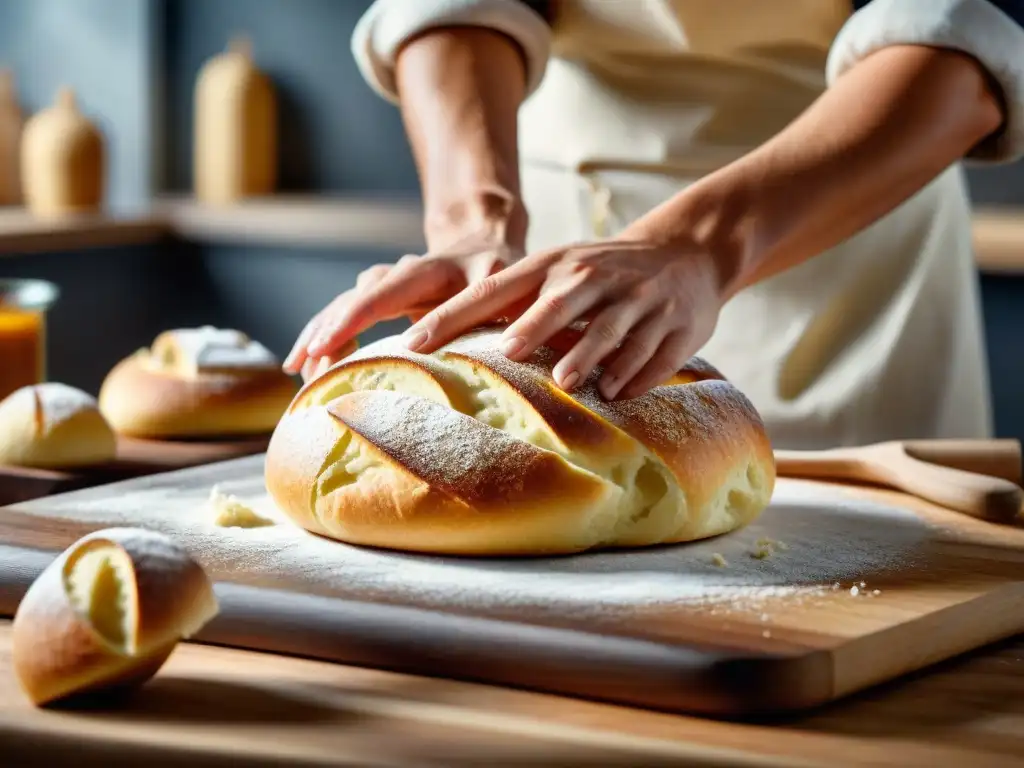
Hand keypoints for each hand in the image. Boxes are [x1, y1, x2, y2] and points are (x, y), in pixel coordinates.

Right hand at [283, 229, 520, 376]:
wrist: (486, 244)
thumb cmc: (499, 271)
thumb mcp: (501, 285)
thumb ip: (486, 308)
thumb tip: (470, 345)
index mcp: (427, 271)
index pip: (383, 293)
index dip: (352, 321)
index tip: (324, 346)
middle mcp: (398, 274)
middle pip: (354, 302)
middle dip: (329, 334)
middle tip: (309, 370)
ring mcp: (385, 285)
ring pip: (343, 307)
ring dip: (319, 338)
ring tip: (299, 374)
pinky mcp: (379, 300)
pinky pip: (343, 317)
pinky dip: (322, 339)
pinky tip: (300, 367)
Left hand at [401, 236, 725, 399]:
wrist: (687, 251)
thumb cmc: (600, 274)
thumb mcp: (557, 271)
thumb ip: (512, 301)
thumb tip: (445, 341)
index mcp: (555, 265)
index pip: (496, 289)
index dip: (456, 315)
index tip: (417, 342)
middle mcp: (595, 278)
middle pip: (561, 303)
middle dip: (534, 327)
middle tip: (506, 352)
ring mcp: (638, 300)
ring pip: (611, 328)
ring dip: (588, 354)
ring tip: (565, 381)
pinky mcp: (676, 325)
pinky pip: (654, 353)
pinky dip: (636, 373)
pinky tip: (617, 393)